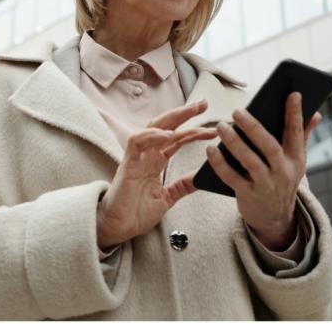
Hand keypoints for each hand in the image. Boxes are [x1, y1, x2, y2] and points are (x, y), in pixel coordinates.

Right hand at [96, 99, 217, 248]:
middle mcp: (147, 155)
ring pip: (154, 127)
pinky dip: (153, 135)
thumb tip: (200, 177)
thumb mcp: (168, 197)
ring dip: (173, 118)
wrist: (118, 228)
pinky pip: (138, 141)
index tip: (213, 129)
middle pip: (167, 125)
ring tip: (192, 112)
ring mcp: (137, 157)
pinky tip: (168, 134)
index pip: (177, 138)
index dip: (194, 131)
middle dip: (185, 113)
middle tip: (204, 104)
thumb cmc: (136, 212)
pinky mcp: (128, 164)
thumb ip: (182, 185)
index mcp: (156, 161)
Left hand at [205, 92, 321, 249]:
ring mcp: (266, 185)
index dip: (295, 113)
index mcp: (296, 159)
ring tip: (221, 126)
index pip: (296, 133)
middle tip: (237, 110)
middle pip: (270, 147)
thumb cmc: (282, 179)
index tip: (293, 93)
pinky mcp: (248, 196)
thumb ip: (302, 136)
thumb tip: (316, 112)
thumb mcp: (296, 161)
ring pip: (250, 162)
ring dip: (234, 143)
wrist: (275, 218)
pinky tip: (210, 149)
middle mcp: (283, 172)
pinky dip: (220, 164)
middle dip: (254, 128)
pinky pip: (232, 178)